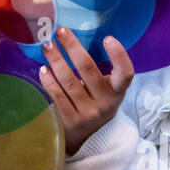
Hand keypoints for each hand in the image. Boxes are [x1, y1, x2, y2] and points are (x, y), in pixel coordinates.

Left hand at [39, 28, 133, 156]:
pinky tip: (43, 69)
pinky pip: (58, 96)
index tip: (108, 38)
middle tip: (60, 31)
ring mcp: (88, 113)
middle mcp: (106, 103)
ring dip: (56, 60)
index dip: (119, 56)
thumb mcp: (105, 90)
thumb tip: (72, 39)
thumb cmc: (95, 102)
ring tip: (47, 46)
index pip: (126, 74)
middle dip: (73, 47)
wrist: (86, 138)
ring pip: (69, 81)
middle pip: (88, 70)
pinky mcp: (71, 121)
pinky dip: (49, 80)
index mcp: (117, 92)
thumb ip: (97, 71)